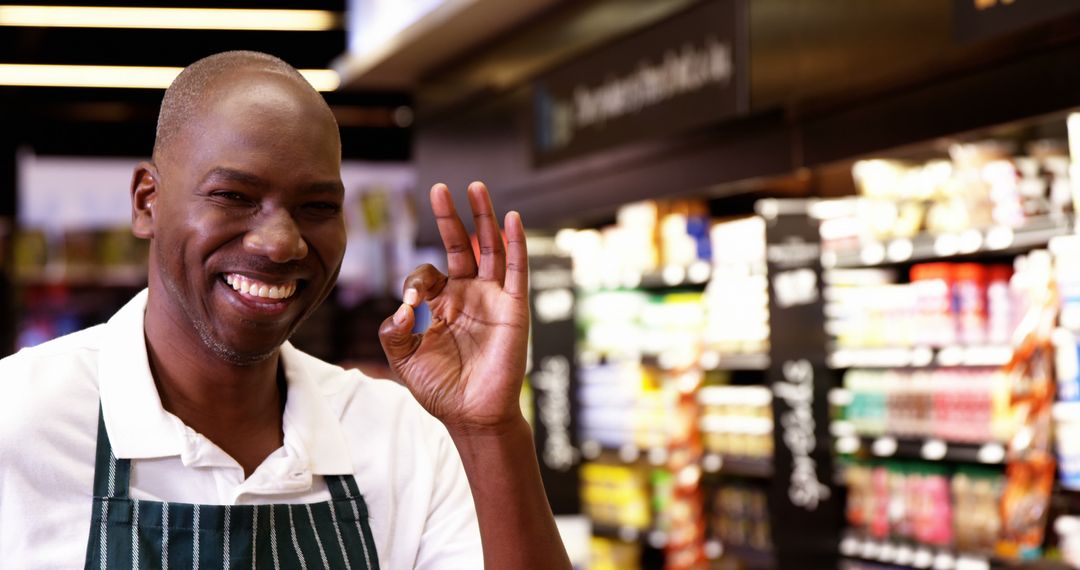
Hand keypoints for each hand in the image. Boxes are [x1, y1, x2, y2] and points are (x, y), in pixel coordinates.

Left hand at [379, 182, 529, 433]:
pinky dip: (515, 244)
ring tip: (476, 188)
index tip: (413, 303)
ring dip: (482, 217)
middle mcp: (466, 294)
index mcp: (439, 303)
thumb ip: (393, 330)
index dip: (417, 280)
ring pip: (488, 248)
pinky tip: (512, 219)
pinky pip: (515, 270)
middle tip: (440, 188)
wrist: (471, 414)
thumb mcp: (402, 358)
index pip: (426, 272)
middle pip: (459, 245)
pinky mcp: (513, 307)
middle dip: (449, 217)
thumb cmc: (438, 387)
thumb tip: (403, 305)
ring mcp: (491, 297)